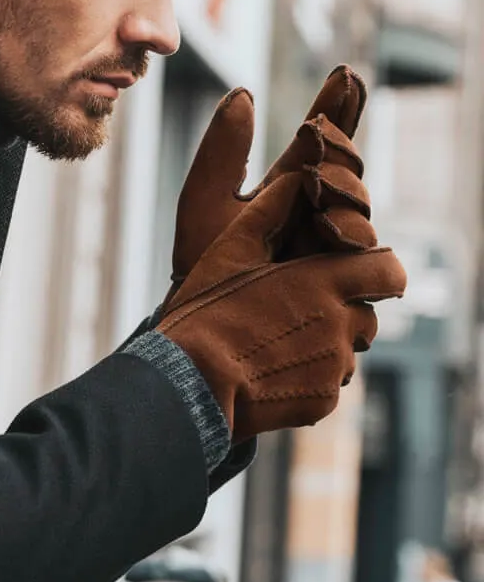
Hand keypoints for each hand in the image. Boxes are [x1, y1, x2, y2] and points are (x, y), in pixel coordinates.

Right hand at [157, 173, 406, 442]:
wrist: (192, 381)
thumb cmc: (208, 311)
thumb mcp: (230, 251)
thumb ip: (270, 212)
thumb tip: (296, 180)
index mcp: (325, 281)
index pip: (389, 271)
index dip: (376, 271)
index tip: (350, 273)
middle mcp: (341, 324)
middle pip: (366, 314)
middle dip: (341, 311)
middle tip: (292, 312)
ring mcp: (335, 366)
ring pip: (345, 350)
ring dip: (322, 344)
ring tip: (272, 343)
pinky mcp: (324, 401)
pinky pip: (327, 383)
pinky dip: (305, 377)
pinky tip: (266, 371)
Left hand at [167, 66, 374, 306]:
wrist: (201, 330)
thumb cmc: (200, 267)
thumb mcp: (202, 203)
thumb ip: (222, 151)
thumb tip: (243, 92)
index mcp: (291, 190)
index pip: (324, 142)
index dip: (337, 107)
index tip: (343, 73)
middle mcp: (320, 218)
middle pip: (351, 176)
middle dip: (340, 153)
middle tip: (319, 137)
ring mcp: (336, 255)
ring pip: (362, 219)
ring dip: (346, 196)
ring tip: (319, 184)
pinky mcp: (346, 291)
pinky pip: (366, 267)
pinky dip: (351, 245)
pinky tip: (332, 231)